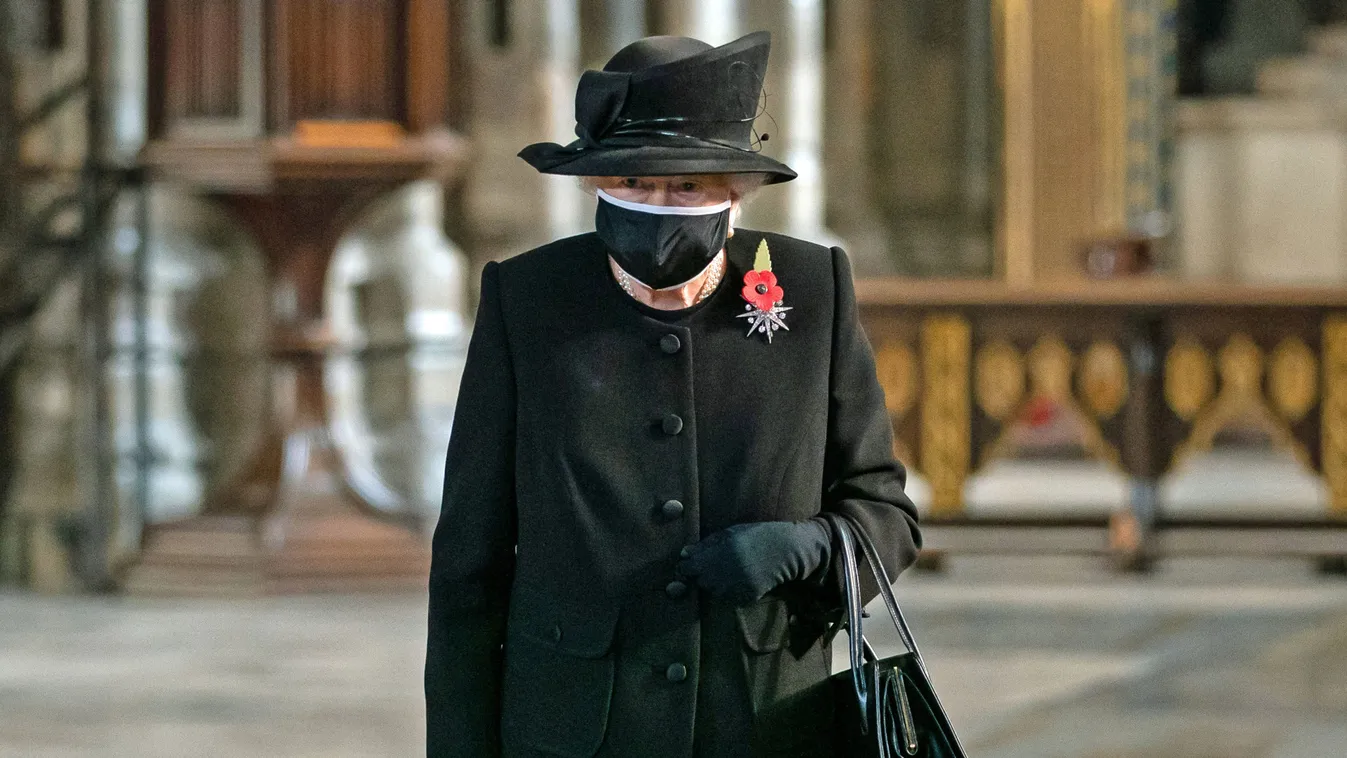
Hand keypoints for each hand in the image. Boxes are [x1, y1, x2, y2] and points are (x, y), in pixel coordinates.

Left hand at [676, 519, 829, 605]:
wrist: (787, 550)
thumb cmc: (758, 535)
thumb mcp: (731, 532)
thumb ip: (707, 544)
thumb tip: (683, 553)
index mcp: (721, 551)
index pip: (689, 568)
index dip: (686, 567)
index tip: (688, 564)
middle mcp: (728, 571)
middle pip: (700, 581)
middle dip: (702, 575)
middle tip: (713, 566)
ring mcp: (738, 586)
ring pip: (713, 591)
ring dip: (714, 584)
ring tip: (728, 572)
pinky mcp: (747, 596)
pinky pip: (728, 598)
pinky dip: (729, 592)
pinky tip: (739, 579)